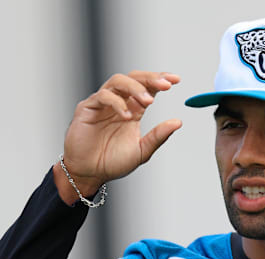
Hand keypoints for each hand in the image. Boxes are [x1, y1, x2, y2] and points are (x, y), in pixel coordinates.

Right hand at [54, 71, 181, 203]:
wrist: (90, 174)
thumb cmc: (112, 162)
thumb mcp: (142, 151)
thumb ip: (158, 136)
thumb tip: (178, 122)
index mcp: (133, 109)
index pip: (147, 87)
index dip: (160, 79)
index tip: (176, 79)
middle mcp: (119, 103)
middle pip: (134, 78)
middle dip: (151, 78)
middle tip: (165, 85)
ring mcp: (102, 104)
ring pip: (118, 81)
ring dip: (135, 87)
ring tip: (148, 101)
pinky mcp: (87, 108)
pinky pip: (102, 96)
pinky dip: (116, 102)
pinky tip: (126, 115)